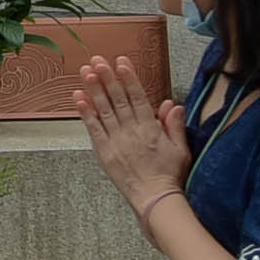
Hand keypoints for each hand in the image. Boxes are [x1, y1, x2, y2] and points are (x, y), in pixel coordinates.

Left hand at [74, 48, 188, 216]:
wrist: (154, 199)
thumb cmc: (169, 175)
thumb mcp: (181, 149)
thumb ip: (174, 125)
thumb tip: (172, 104)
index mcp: (150, 128)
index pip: (138, 98)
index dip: (129, 79)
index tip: (121, 62)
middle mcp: (131, 131)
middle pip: (117, 99)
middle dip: (107, 78)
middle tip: (97, 60)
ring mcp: (116, 141)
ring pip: (103, 110)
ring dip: (94, 89)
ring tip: (86, 71)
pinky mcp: (104, 151)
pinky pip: (93, 128)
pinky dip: (85, 112)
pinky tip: (78, 97)